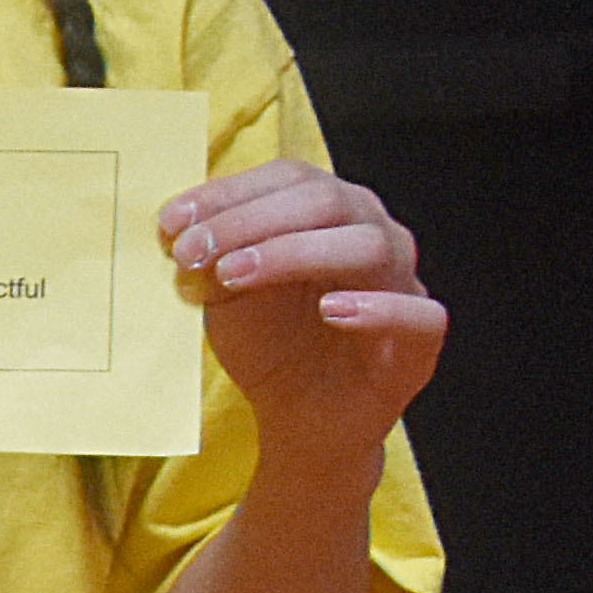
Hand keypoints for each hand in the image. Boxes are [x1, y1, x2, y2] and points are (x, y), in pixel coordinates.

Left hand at [163, 162, 441, 456]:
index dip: (231, 193)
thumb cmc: (270, 342)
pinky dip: (378, 309)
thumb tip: (178, 230)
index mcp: (329, 213)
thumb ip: (210, 258)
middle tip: (193, 252)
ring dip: (294, 253)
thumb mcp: (225, 293)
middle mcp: (372, 235)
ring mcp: (401, 284)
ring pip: (369, 246)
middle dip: (250, 222)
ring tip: (234, 275)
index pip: (290, 178)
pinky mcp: (419, 339)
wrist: (300, 415)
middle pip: (327, 202)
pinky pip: (419, 314)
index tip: (172, 221)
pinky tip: (332, 310)